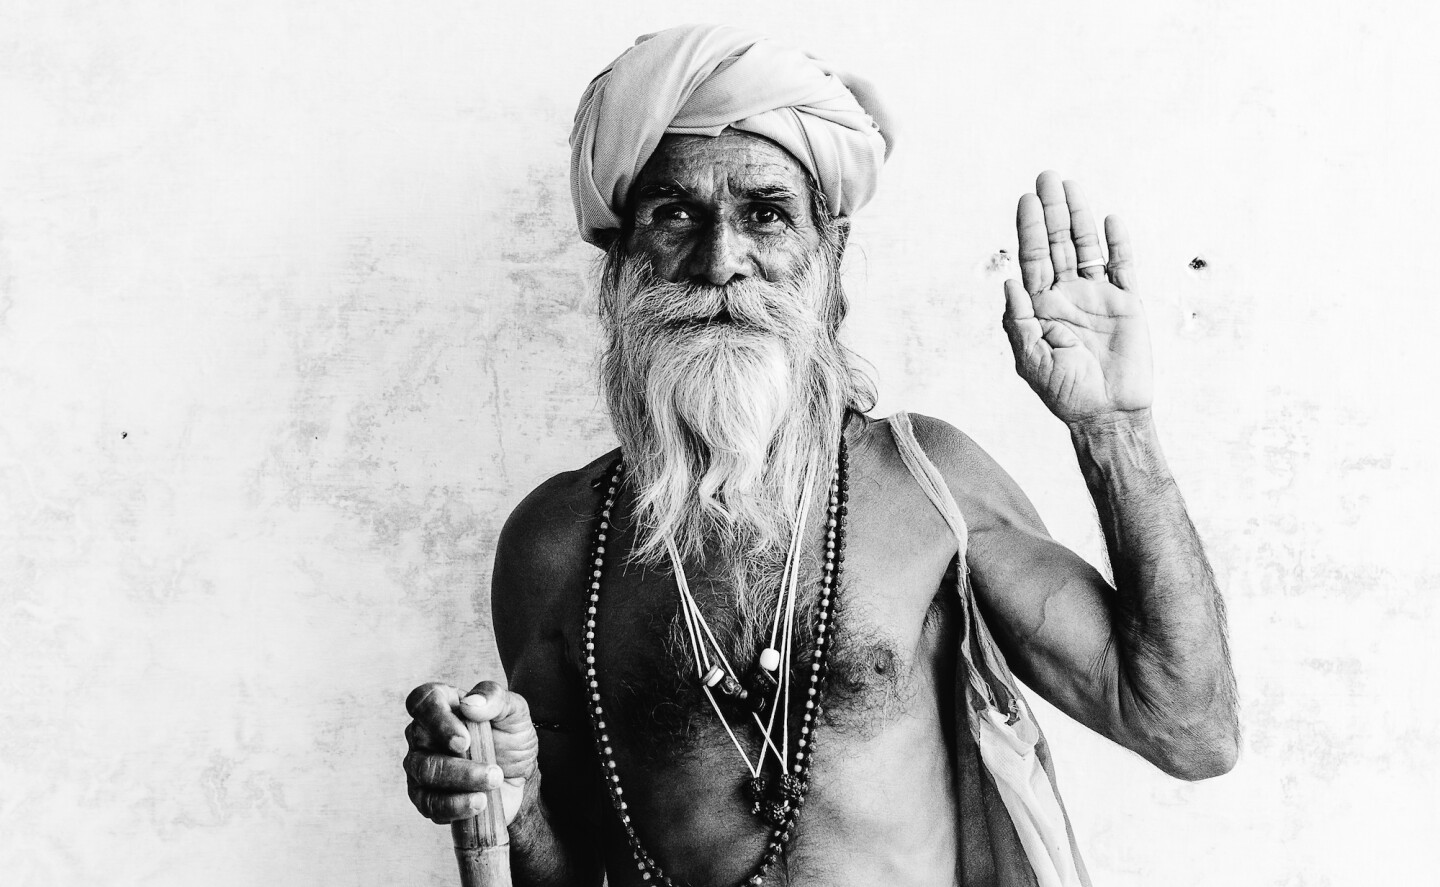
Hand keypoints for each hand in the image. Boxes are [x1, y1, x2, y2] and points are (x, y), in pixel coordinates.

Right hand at [403, 680, 537, 826]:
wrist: (518, 776)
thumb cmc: (510, 736)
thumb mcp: (515, 711)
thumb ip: (496, 698)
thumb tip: (471, 703)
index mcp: (441, 704)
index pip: (422, 701)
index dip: (438, 720)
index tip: (465, 740)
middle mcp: (423, 733)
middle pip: (421, 743)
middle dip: (459, 763)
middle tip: (494, 772)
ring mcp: (420, 766)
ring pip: (425, 775)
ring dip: (462, 783)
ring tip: (493, 785)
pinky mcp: (425, 796)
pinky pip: (429, 804)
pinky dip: (455, 806)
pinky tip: (480, 803)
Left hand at [1002, 171, 1152, 424]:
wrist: (1107, 413)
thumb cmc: (1064, 392)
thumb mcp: (1030, 359)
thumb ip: (1019, 320)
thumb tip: (1007, 281)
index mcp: (1041, 306)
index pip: (1033, 258)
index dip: (1029, 228)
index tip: (1026, 199)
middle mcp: (1068, 295)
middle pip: (1058, 244)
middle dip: (1052, 211)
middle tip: (1047, 176)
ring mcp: (1098, 296)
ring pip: (1087, 247)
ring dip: (1080, 217)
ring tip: (1072, 185)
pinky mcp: (1127, 304)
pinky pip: (1123, 267)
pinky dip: (1118, 243)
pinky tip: (1110, 220)